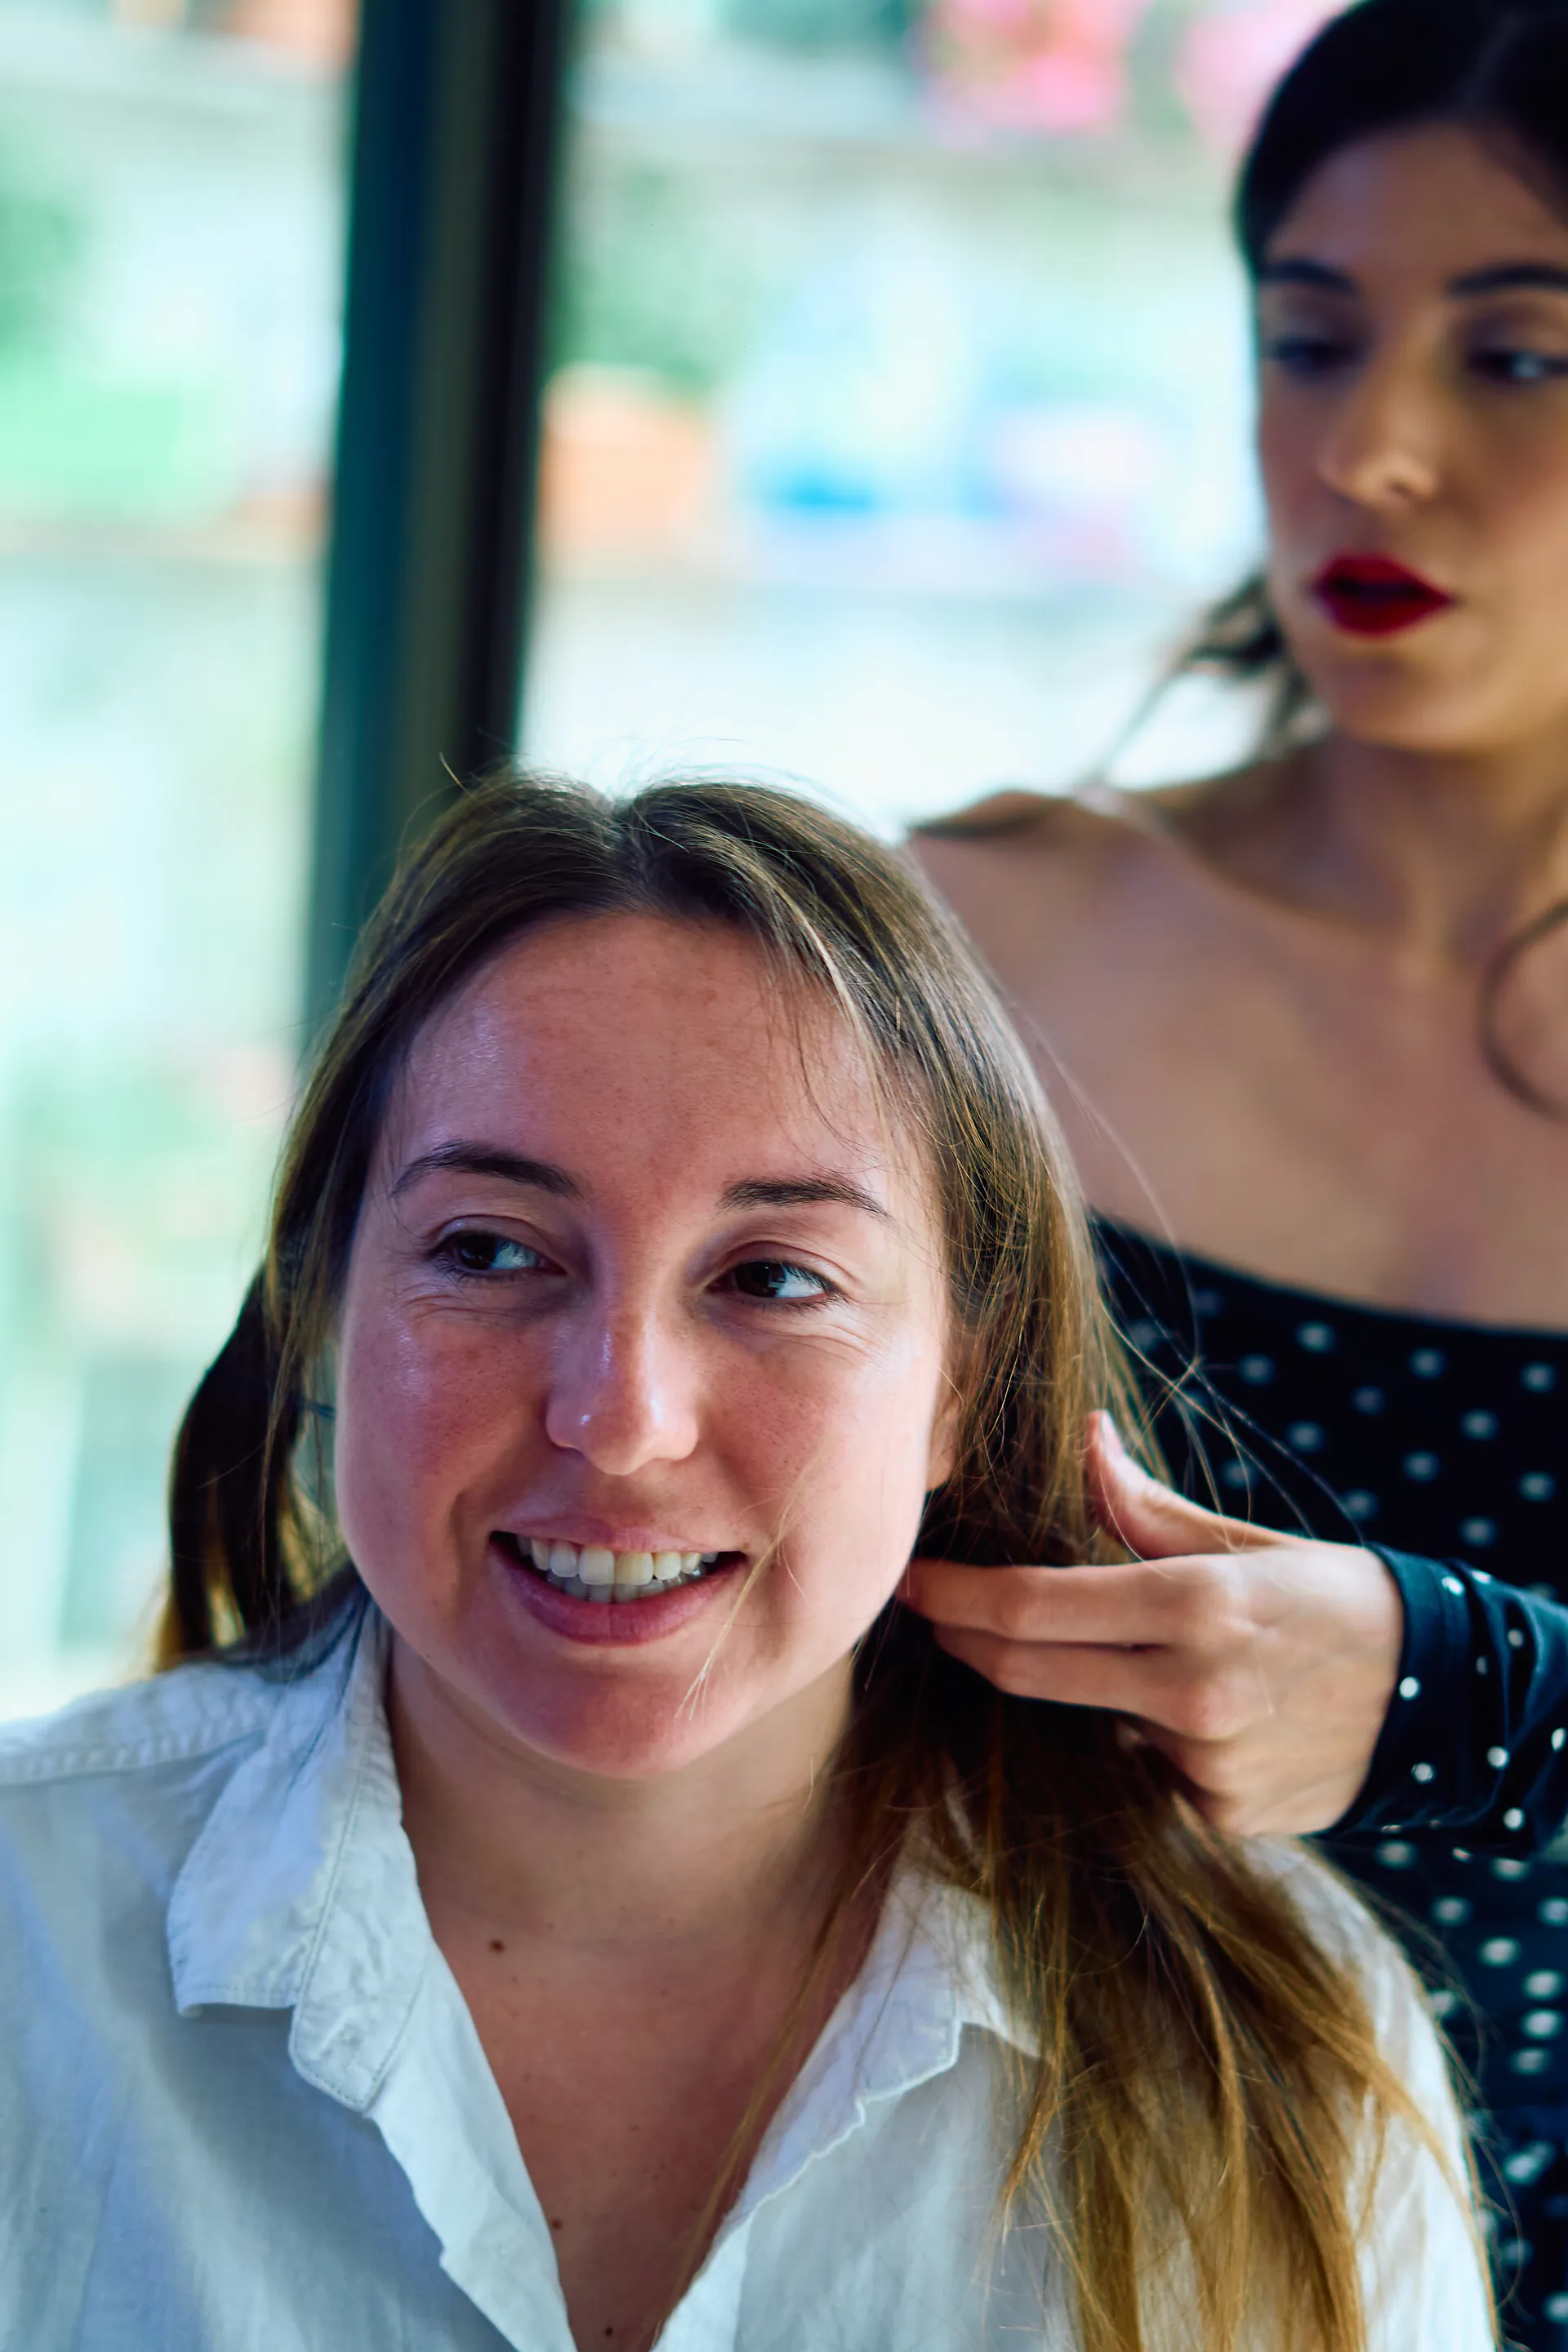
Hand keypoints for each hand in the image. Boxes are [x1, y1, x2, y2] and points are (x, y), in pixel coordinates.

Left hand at [902, 1413, 1403, 1834]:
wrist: (1445, 1702)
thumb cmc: (1336, 1602)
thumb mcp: (1244, 1543)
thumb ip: (1145, 1507)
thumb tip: (1085, 1436)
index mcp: (1194, 1605)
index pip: (1031, 1607)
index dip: (953, 1596)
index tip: (910, 1581)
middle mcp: (1190, 1692)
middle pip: (1026, 1670)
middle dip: (966, 1638)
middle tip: (933, 1611)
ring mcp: (1202, 1764)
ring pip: (1087, 1719)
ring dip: (1080, 1687)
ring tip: (1137, 1656)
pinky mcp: (1216, 1816)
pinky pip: (1140, 1768)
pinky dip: (1144, 1737)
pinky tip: (1199, 1714)